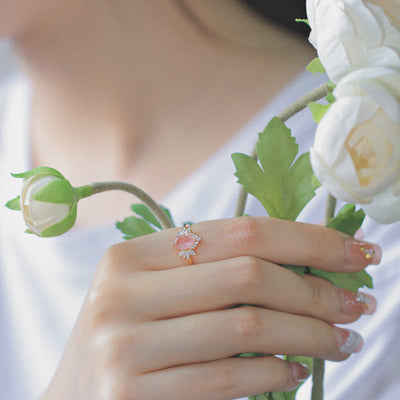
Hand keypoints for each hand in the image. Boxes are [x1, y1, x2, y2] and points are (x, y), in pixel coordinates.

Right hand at [42, 217, 378, 399]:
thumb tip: (304, 262)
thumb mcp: (158, 290)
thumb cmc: (127, 335)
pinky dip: (275, 373)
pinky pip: (228, 378)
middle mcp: (123, 292)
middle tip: (356, 302)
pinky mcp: (133, 394)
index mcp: (133, 255)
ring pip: (247, 327)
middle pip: (247, 274)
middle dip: (315, 289)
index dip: (305, 239)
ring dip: (309, 333)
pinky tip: (296, 370)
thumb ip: (214, 271)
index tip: (354, 252)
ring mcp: (124, 344)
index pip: (237, 232)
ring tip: (341, 339)